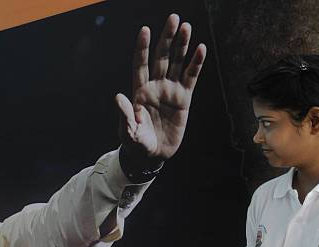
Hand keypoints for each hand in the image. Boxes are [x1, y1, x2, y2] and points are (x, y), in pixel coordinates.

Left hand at [116, 13, 205, 159]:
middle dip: (167, 39)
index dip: (142, 48)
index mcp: (139, 91)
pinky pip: (191, 77)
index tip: (144, 30)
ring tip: (187, 27)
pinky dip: (196, 64)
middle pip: (161, 58)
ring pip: (177, 63)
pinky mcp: (183, 99)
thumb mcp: (129, 131)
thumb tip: (118, 97)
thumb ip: (125, 114)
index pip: (140, 64)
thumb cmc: (137, 143)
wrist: (153, 155)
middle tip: (173, 18)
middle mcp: (155, 86)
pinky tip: (200, 49)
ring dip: (182, 46)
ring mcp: (170, 91)